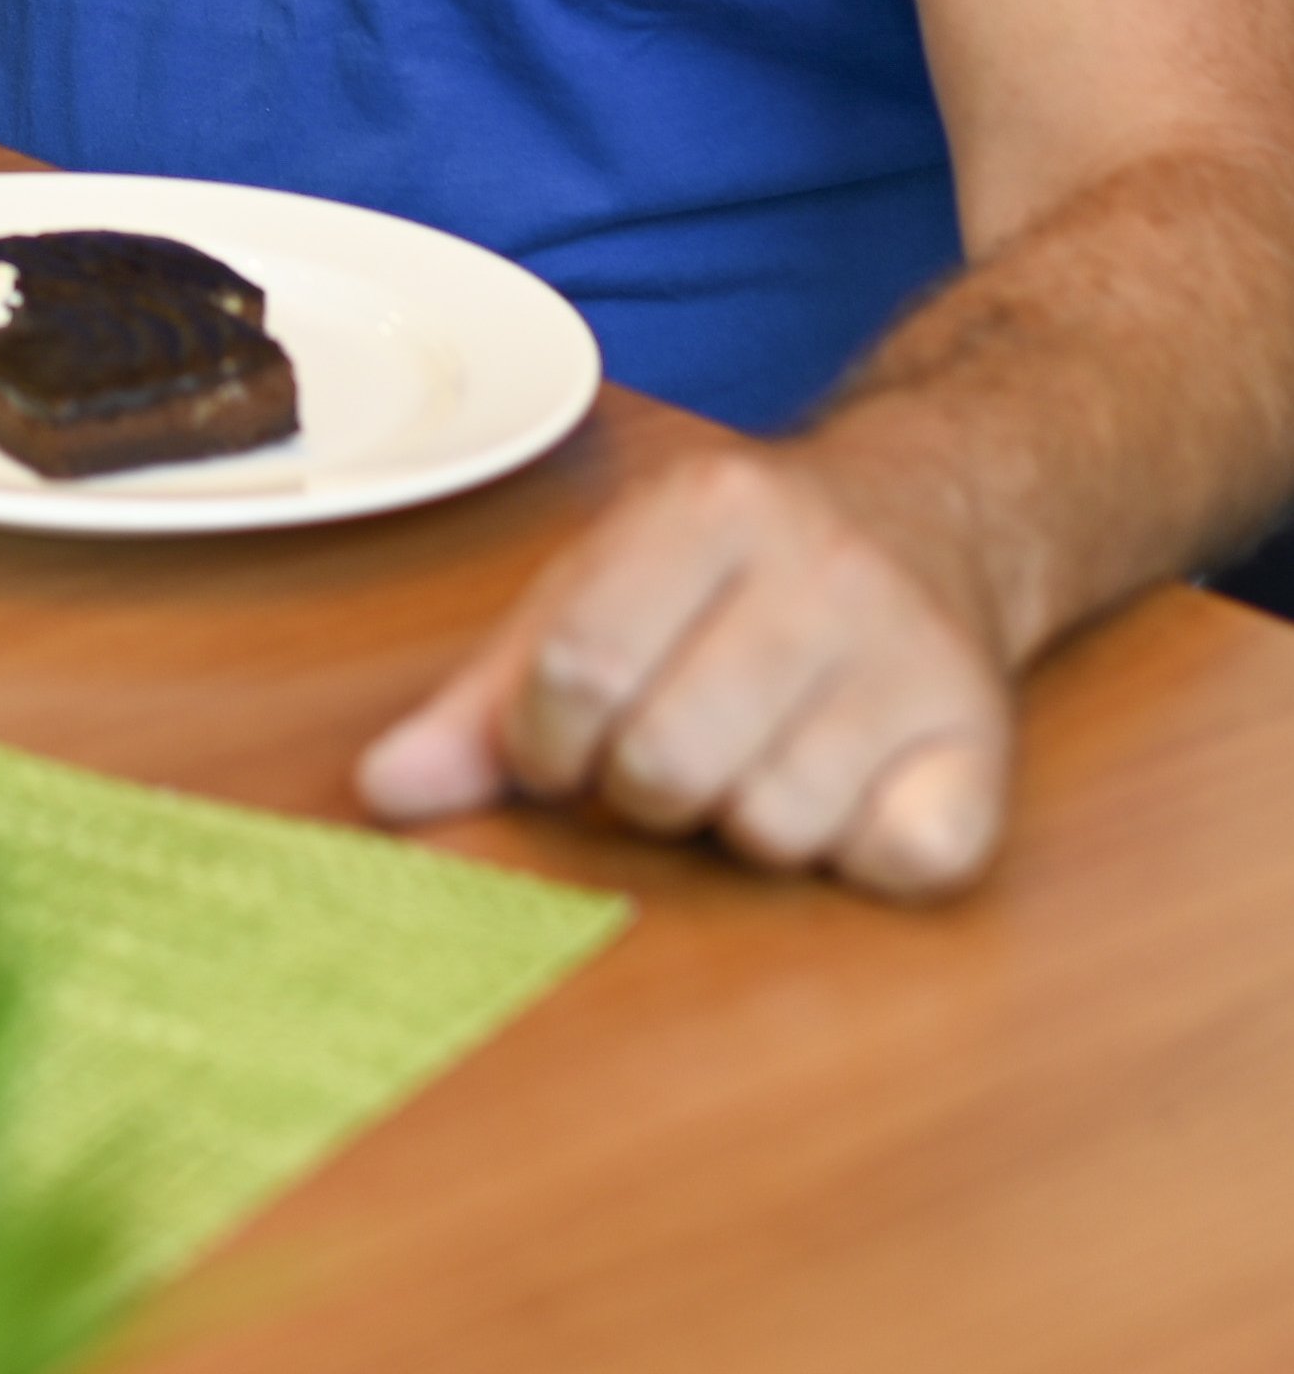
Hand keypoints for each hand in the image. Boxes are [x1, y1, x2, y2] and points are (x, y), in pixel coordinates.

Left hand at [356, 441, 1013, 898]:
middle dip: (640, 792)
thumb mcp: (596, 590)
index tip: (563, 747)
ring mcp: (919, 654)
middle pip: (668, 759)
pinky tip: (852, 785)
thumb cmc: (726, 572)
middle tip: (666, 752)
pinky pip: (899, 864)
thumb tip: (383, 795)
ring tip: (759, 752)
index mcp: (705, 509)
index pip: (577, 665)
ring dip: (744, 824)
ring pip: (777, 825)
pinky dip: (858, 856)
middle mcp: (824, 568)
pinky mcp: (990, 743)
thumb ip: (487, 698)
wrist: (932, 514)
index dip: (546, 744)